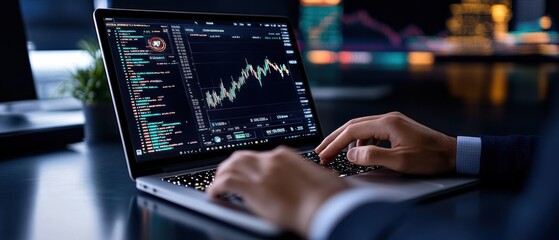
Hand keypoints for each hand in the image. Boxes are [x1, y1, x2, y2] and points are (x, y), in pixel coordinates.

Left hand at [207, 146, 349, 236]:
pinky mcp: (252, 188)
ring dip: (221, 175)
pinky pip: (225, 184)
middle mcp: (271, 160)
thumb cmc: (329, 196)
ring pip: (230, 166)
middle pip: (242, 157)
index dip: (251, 165)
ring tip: (218, 185)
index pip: (262, 155)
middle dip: (232, 166)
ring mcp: (261, 173)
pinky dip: (216, 188)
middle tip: (227, 176)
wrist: (326, 206)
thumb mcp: (319, 177)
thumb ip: (306, 175)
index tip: (249, 172)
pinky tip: (214, 194)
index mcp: (287, 155)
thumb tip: (309, 181)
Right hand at [315, 112, 455, 174]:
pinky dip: (360, 141)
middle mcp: (388, 118)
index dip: (335, 143)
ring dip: (347, 140)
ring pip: (361, 128)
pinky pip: (372, 132)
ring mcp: (393, 122)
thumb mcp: (400, 161)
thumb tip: (351, 155)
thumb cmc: (430, 158)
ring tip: (336, 152)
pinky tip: (360, 152)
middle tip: (321, 150)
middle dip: (335, 138)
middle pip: (353, 125)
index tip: (324, 153)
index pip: (352, 131)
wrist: (453, 153)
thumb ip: (372, 157)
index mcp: (387, 123)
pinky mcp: (397, 128)